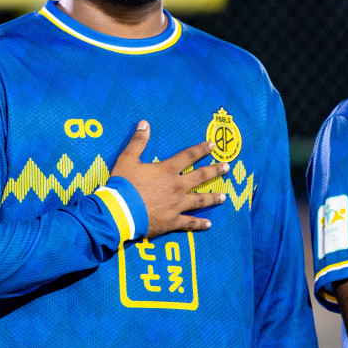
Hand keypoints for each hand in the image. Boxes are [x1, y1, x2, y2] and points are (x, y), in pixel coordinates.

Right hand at [109, 121, 227, 237]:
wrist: (120, 211)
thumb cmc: (123, 185)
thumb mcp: (127, 159)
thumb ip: (138, 142)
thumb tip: (145, 123)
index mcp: (167, 170)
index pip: (188, 156)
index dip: (201, 149)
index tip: (213, 145)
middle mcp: (177, 187)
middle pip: (200, 177)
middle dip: (215, 171)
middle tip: (227, 167)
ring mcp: (177, 205)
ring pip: (200, 200)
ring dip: (213, 198)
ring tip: (224, 197)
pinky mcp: (173, 221)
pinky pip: (189, 223)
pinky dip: (199, 224)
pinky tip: (209, 224)